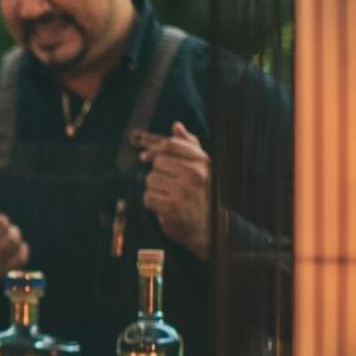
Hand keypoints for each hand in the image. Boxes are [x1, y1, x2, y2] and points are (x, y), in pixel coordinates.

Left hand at [139, 121, 212, 258]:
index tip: (146, 157)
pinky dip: (152, 203)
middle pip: (157, 162)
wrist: (208, 229)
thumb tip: (177, 126)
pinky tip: (164, 207)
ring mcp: (183, 191)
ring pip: (150, 179)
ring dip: (154, 189)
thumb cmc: (202, 196)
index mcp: (203, 162)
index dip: (155, 149)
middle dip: (158, 174)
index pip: (171, 144)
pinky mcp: (172, 208)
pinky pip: (148, 196)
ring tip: (169, 197)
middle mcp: (195, 174)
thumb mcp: (202, 169)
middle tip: (168, 186)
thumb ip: (190, 146)